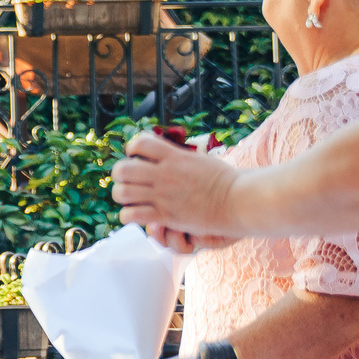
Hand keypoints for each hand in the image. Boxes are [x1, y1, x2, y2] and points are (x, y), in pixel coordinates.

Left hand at [112, 130, 241, 243]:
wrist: (238, 200)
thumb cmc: (224, 180)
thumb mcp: (200, 159)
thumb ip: (179, 156)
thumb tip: (167, 152)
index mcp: (174, 156)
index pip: (140, 142)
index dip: (132, 148)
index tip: (137, 156)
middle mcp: (165, 174)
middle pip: (123, 169)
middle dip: (120, 174)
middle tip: (129, 180)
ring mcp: (163, 196)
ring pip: (122, 193)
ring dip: (121, 195)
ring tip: (131, 198)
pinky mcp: (165, 216)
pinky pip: (132, 215)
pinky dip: (128, 216)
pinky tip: (136, 215)